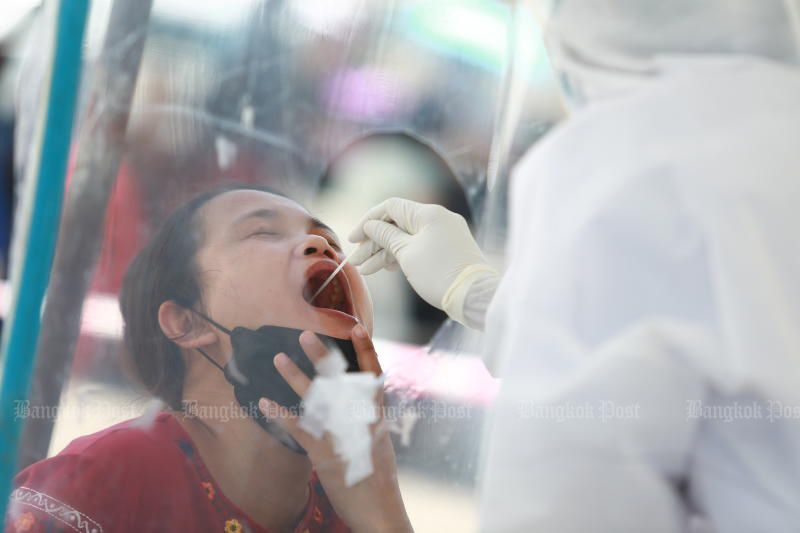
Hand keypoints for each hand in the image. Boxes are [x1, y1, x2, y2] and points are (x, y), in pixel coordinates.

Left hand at [259, 325, 412, 532]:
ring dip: (294, 377)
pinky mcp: (324, 454)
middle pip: (340, 381)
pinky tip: (264, 402)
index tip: (356, 328)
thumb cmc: (379, 482)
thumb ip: (367, 423)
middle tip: (304, 334)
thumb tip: (359, 408)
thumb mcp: (378, 445)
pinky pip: (298, 428)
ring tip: (278, 358)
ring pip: (316, 399)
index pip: (374, 376)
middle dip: (322, 356)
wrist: (380, 512)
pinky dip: (279, 414)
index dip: (365, 351)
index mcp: (376, 417)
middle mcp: (360, 421)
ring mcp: (341, 435)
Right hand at [348, 198, 496, 323]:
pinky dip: (403, 255)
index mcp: (428, 213)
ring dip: (385, 252)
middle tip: (356, 261)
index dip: (368, 221)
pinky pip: (420, 246)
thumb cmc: (439, 274)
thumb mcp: (406, 254)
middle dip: (374, 242)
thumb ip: (386, 236)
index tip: (353, 239)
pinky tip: (386, 268)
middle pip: (397, 224)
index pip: (390, 207)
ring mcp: (445, 233)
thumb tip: (371, 226)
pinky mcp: (448, 248)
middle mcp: (438, 218)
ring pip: (407, 238)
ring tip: (366, 270)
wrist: (474, 296)